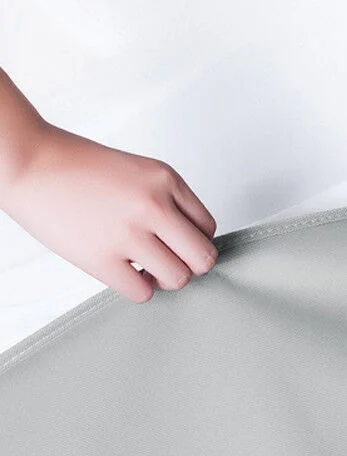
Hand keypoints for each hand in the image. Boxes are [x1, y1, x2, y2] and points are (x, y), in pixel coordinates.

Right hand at [1, 124, 217, 303]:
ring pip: (179, 279)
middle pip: (203, 258)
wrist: (29, 163)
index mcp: (166, 180)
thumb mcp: (140, 171)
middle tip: (168, 260)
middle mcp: (154, 205)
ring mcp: (128, 233)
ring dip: (164, 278)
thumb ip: (169, 201)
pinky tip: (125, 272)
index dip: (194, 240)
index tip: (177, 243)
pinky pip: (143, 293)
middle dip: (190, 264)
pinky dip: (139, 288)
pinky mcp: (102, 258)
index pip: (208, 228)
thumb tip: (189, 242)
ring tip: (145, 265)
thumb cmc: (79, 168)